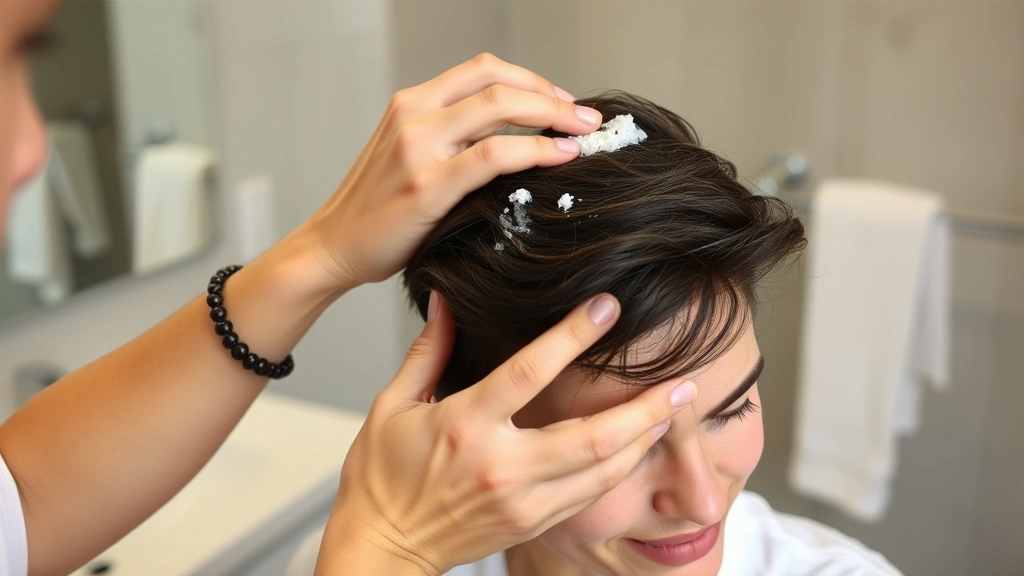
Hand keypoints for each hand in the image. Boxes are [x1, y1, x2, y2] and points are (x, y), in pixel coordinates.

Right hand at [297, 53, 601, 293]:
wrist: (332, 247)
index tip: (562, 102)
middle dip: (551, 95)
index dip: (532, 79)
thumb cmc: (376, 211)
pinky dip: (536, 150)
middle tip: (586, 118)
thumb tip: (512, 139)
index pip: (483, 70)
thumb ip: (450, 140)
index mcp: (411, 103)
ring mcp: (418, 146)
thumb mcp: (409, 158)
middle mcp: (413, 114)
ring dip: (552, 116)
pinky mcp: (427, 184)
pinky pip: (494, 155)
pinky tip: (561, 157)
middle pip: (497, 81)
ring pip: (500, 108)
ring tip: (584, 134)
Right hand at [315, 293, 696, 574]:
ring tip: (674, 410)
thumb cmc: (381, 477)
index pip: (529, 372)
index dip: (572, 336)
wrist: (382, 547)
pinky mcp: (532, 523)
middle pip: (591, 433)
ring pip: (602, 469)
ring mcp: (522, 500)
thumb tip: (445, 303)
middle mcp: (502, 466)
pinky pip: (590, 496)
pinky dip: (619, 469)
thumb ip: (429, 351)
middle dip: (645, 406)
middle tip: (682, 381)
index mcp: (465, 426)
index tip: (606, 308)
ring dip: (644, 438)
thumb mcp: (391, 405)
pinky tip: (638, 448)